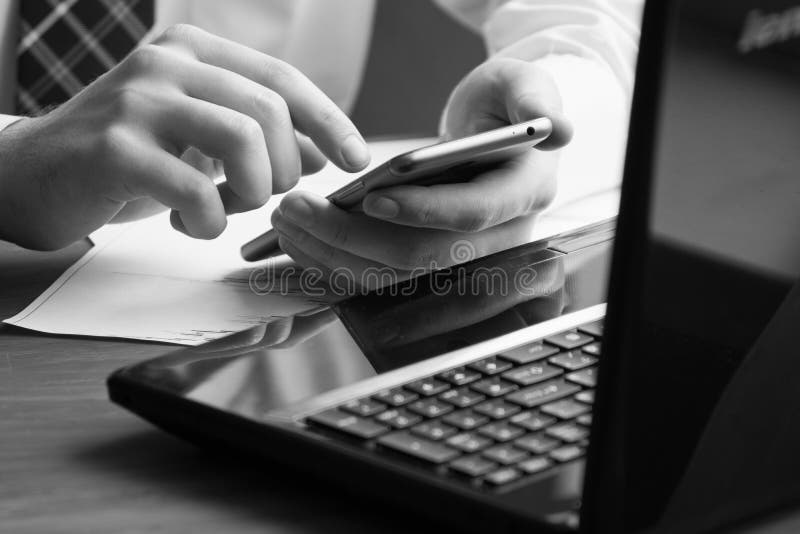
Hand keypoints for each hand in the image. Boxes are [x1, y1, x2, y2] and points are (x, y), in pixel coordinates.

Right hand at [0, 24, 368, 249]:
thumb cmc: (131, 158)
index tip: (356, 159)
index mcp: (194, 51)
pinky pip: (196, 189)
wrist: (37, 174)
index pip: (282, 78)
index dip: (329, 120)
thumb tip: (320, 153)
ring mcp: (139, 100)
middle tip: (261, 195)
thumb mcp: (199, 137)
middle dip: (284, 168)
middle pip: (270, 110)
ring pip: (243, 138)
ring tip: (227, 206)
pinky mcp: (115, 148)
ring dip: (251, 190)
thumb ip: (257, 135)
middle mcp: (168, 63)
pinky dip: (209, 219)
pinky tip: (191, 224)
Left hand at [271, 58, 571, 284]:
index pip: (472, 215)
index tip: (371, 197)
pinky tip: (297, 241)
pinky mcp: (424, 260)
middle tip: (296, 208)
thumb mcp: (523, 84)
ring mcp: (457, 256)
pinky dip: (333, 265)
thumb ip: (535, 98)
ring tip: (286, 220)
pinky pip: (376, 277)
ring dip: (332, 255)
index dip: (423, 211)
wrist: (493, 135)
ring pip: (391, 276)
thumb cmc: (503, 106)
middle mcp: (493, 237)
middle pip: (420, 257)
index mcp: (521, 194)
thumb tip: (558, 129)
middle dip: (352, 239)